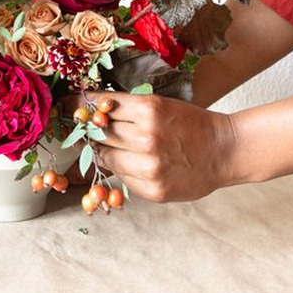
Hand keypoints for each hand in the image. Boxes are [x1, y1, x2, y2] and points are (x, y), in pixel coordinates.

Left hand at [62, 92, 237, 201]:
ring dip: (105, 150)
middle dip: (90, 129)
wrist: (225, 151)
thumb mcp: (161, 105)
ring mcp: (149, 167)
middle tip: (85, 126)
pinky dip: (122, 169)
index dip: (81, 104)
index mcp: (150, 109)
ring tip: (116, 146)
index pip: (101, 105)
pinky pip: (121, 177)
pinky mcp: (152, 189)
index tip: (67, 103)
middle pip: (99, 132)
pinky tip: (135, 162)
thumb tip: (87, 109)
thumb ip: (127, 109)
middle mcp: (147, 138)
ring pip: (106, 157)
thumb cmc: (191, 123)